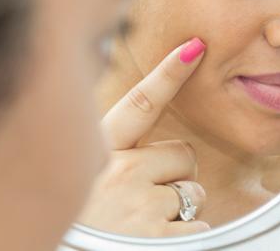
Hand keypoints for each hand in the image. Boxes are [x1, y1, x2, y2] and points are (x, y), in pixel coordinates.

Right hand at [79, 38, 209, 236]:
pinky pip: (200, 228)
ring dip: (180, 207)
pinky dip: (187, 237)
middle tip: (145, 195)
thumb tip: (146, 144)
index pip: (140, 103)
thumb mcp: (80, 176)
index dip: (170, 73)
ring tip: (143, 224)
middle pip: (184, 153)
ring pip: (195, 192)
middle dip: (175, 173)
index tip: (195, 47)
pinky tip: (155, 242)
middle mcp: (120, 174)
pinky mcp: (160, 241)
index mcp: (98, 154)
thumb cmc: (79, 221)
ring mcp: (141, 207)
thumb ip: (109, 153)